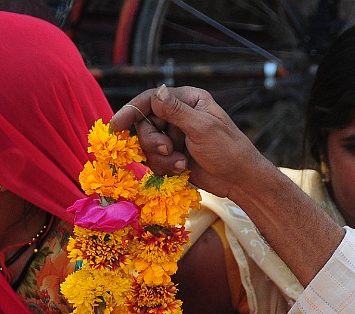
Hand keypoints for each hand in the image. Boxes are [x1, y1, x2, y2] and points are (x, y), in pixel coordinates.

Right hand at [109, 85, 259, 198]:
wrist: (238, 179)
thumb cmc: (227, 150)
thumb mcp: (201, 127)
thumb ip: (175, 111)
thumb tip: (156, 92)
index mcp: (187, 100)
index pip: (151, 99)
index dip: (131, 111)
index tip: (116, 126)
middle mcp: (178, 115)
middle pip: (145, 125)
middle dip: (153, 142)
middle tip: (167, 151)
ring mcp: (175, 136)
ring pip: (148, 146)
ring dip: (161, 159)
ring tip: (181, 164)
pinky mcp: (173, 155)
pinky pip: (155, 161)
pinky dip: (165, 168)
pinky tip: (183, 170)